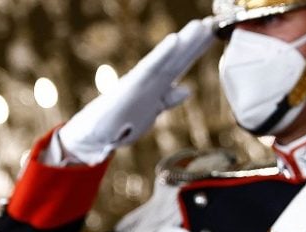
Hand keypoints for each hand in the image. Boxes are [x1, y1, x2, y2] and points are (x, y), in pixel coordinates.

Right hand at [57, 18, 215, 164]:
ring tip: (200, 25)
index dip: (195, 49)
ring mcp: (141, 83)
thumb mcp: (149, 112)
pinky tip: (174, 40)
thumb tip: (186, 89)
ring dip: (184, 42)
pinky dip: (162, 54)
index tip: (211, 33)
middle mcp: (150, 82)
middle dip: (194, 42)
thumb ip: (167, 100)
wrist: (94, 136)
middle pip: (177, 59)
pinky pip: (149, 68)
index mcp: (156, 87)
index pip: (179, 65)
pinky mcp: (130, 86)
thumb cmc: (118, 124)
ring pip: (167, 60)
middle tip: (211, 22)